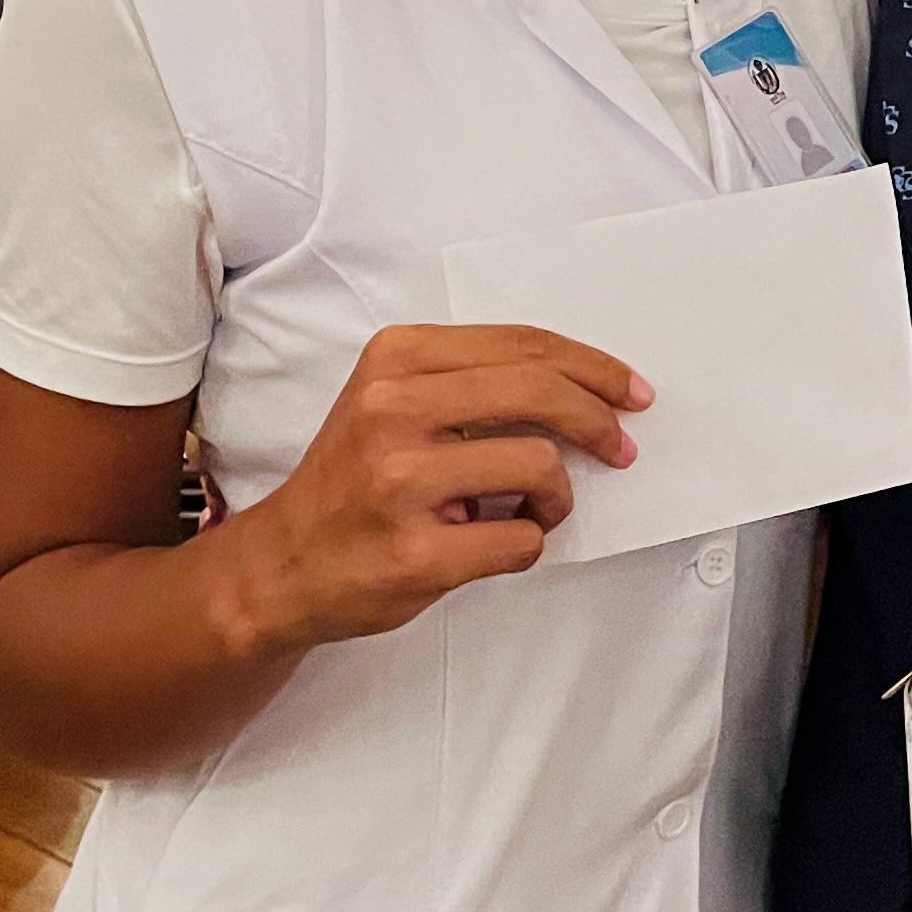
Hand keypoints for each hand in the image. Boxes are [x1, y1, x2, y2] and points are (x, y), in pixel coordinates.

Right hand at [225, 323, 650, 657]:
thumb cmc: (353, 481)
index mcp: (395, 359)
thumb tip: (585, 389)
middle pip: (540, 392)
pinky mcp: (417, 553)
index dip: (592, 366)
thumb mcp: (393, 400)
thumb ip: (472, 382)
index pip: (522, 345)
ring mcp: (402, 483)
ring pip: (540, 466)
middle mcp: (392, 410)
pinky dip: (528, 542)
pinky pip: (522, 538)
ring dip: (559, 496)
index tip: (629, 391)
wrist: (281, 566)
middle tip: (621, 447)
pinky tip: (496, 541)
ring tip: (535, 508)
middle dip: (598, 420)